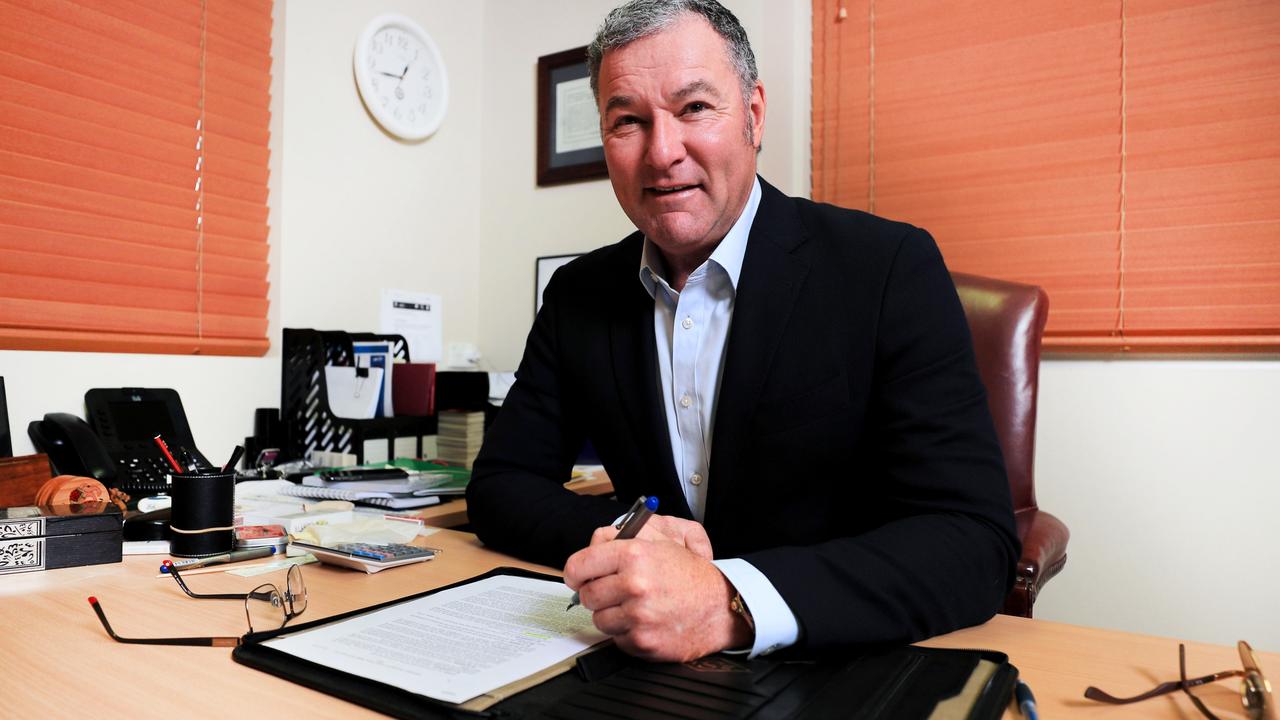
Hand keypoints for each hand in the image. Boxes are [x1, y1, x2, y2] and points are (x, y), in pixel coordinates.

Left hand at [564, 517, 752, 661]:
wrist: (721, 607)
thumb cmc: (691, 575)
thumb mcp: (663, 539)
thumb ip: (623, 536)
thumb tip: (593, 544)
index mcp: (635, 554)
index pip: (579, 565)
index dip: (574, 573)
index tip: (577, 577)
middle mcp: (634, 584)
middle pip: (586, 595)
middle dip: (597, 593)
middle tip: (615, 591)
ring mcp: (638, 616)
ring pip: (599, 619)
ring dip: (612, 614)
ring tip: (636, 606)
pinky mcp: (642, 641)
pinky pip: (616, 638)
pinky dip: (626, 632)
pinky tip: (646, 621)